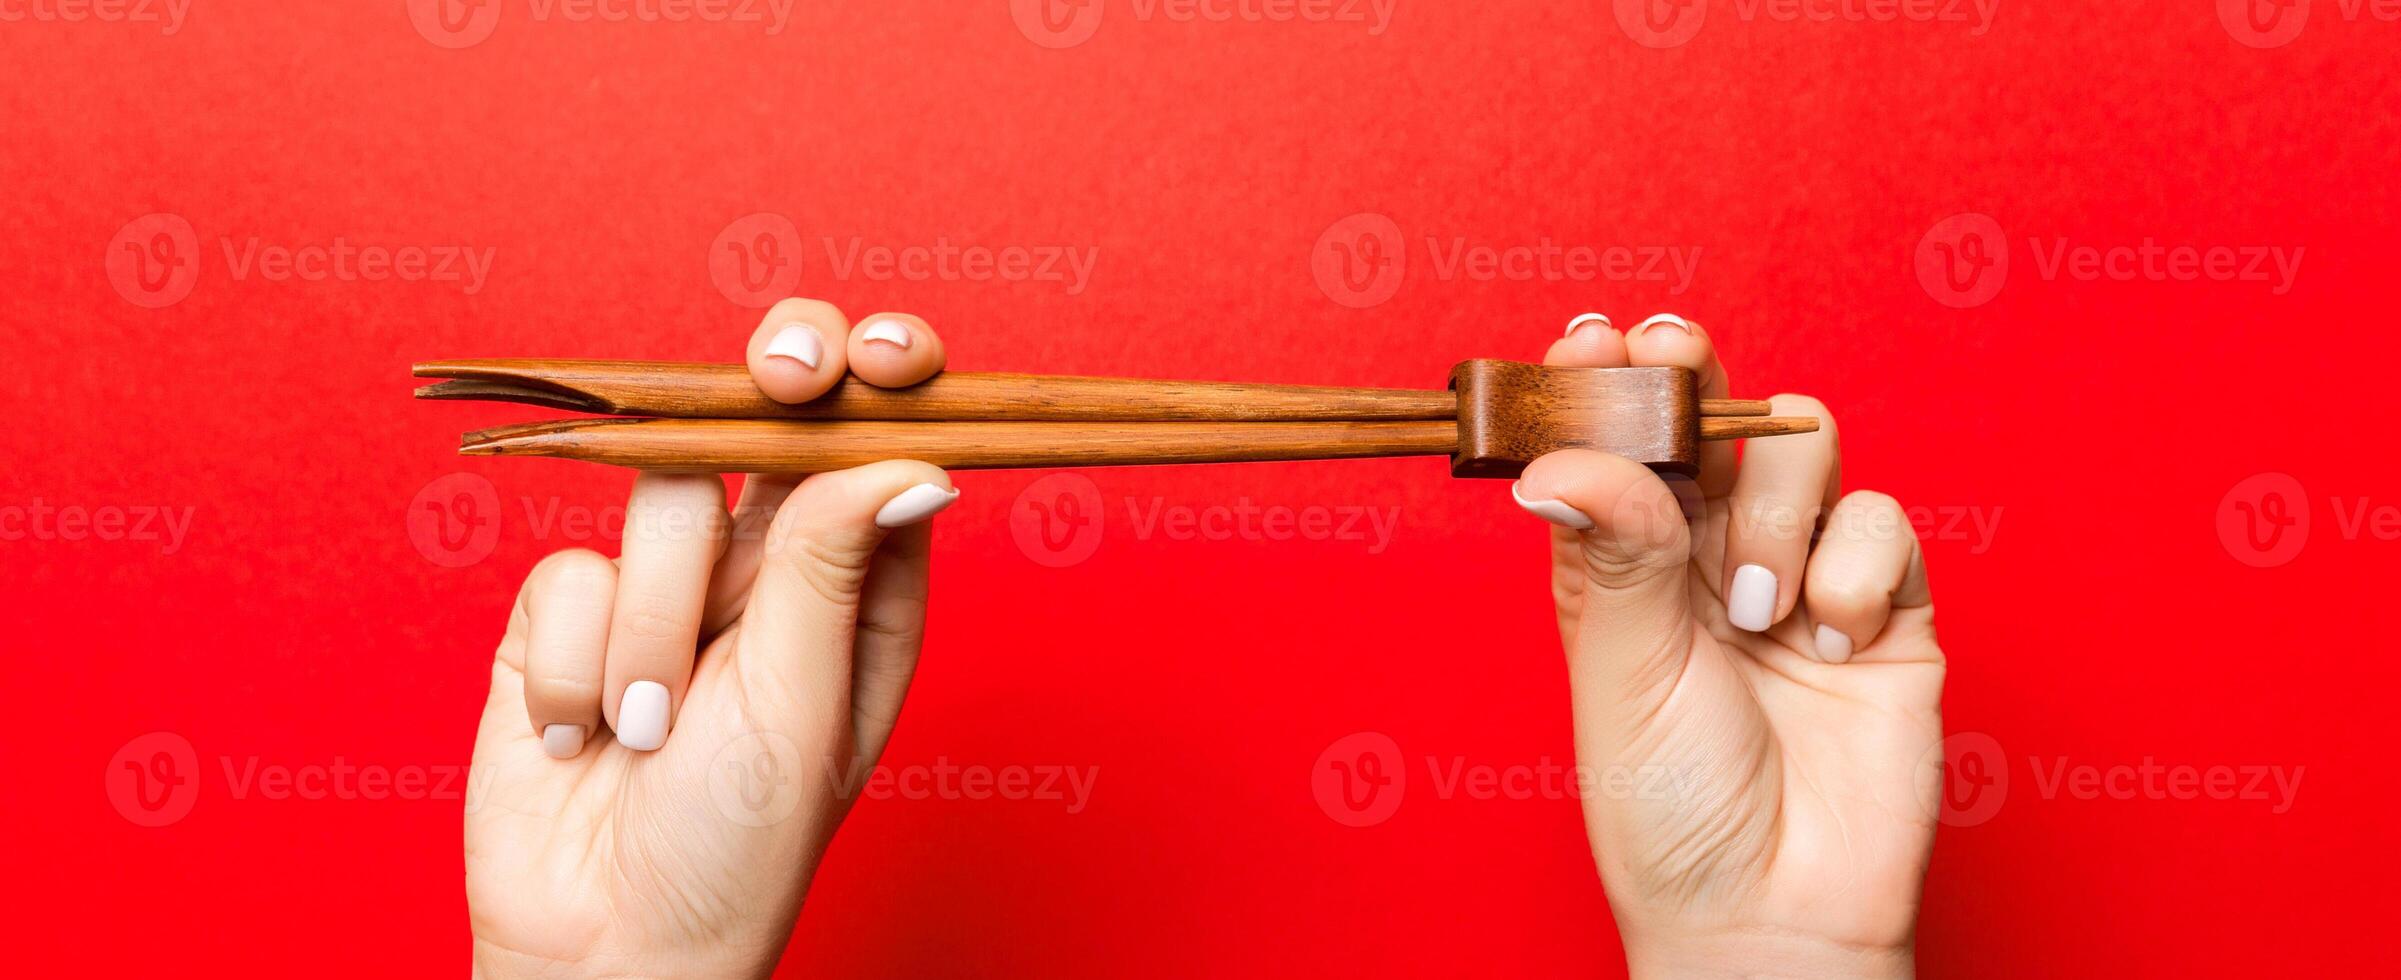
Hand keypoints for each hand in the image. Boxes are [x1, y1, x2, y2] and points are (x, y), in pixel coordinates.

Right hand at [465, 299, 958, 978]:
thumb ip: (835, 567)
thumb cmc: (736, 847)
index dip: (884, 375)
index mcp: (865, 586)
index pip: (883, 439)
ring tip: (648, 726)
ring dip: (652, 620)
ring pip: (661, 497)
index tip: (880, 357)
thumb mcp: (803, 704)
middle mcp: (775, 567)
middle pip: (769, 413)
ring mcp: (669, 582)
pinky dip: (570, 664)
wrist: (601, 946)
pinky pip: (564, 569)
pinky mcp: (568, 611)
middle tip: (785, 369)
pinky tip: (579, 736)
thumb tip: (913, 454)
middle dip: (771, 379)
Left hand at [1513, 314, 1941, 978]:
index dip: (1602, 382)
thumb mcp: (1622, 679)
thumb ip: (1612, 560)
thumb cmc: (1672, 812)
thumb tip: (1555, 459)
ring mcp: (1800, 571)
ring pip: (1803, 445)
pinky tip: (1828, 642)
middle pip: (1712, 415)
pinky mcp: (1887, 607)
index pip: (1612, 441)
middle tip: (1672, 353)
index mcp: (1622, 562)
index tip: (1589, 339)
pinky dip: (1855, 569)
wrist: (1775, 914)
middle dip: (1693, 373)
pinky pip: (1884, 523)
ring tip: (1753, 606)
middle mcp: (1707, 552)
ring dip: (1774, 506)